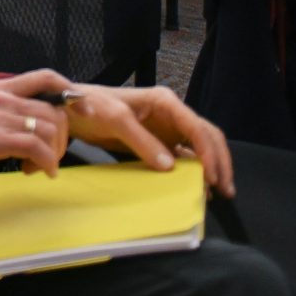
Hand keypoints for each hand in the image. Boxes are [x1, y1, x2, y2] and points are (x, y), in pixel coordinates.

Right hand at [0, 74, 72, 181]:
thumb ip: (11, 111)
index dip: (71, 92)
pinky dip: (47, 162)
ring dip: (53, 154)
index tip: (84, 109)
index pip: (45, 77)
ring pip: (47, 130)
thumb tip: (42, 122)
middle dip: (62, 138)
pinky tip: (42, 171)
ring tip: (41, 166)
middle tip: (53, 155)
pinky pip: (36, 147)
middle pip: (53, 111)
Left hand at [60, 83, 234, 197]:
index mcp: (165, 102)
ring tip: (217, 193)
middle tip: (225, 190)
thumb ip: (142, 141)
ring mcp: (166, 128)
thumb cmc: (90, 106)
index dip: (208, 153)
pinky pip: (183, 156)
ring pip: (199, 147)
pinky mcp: (158, 141)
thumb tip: (170, 167)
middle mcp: (171, 113)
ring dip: (211, 167)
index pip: (197, 128)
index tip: (210, 177)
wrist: (70, 108)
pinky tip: (197, 187)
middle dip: (219, 162)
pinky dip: (193, 170)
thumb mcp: (114, 119)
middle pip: (206, 136)